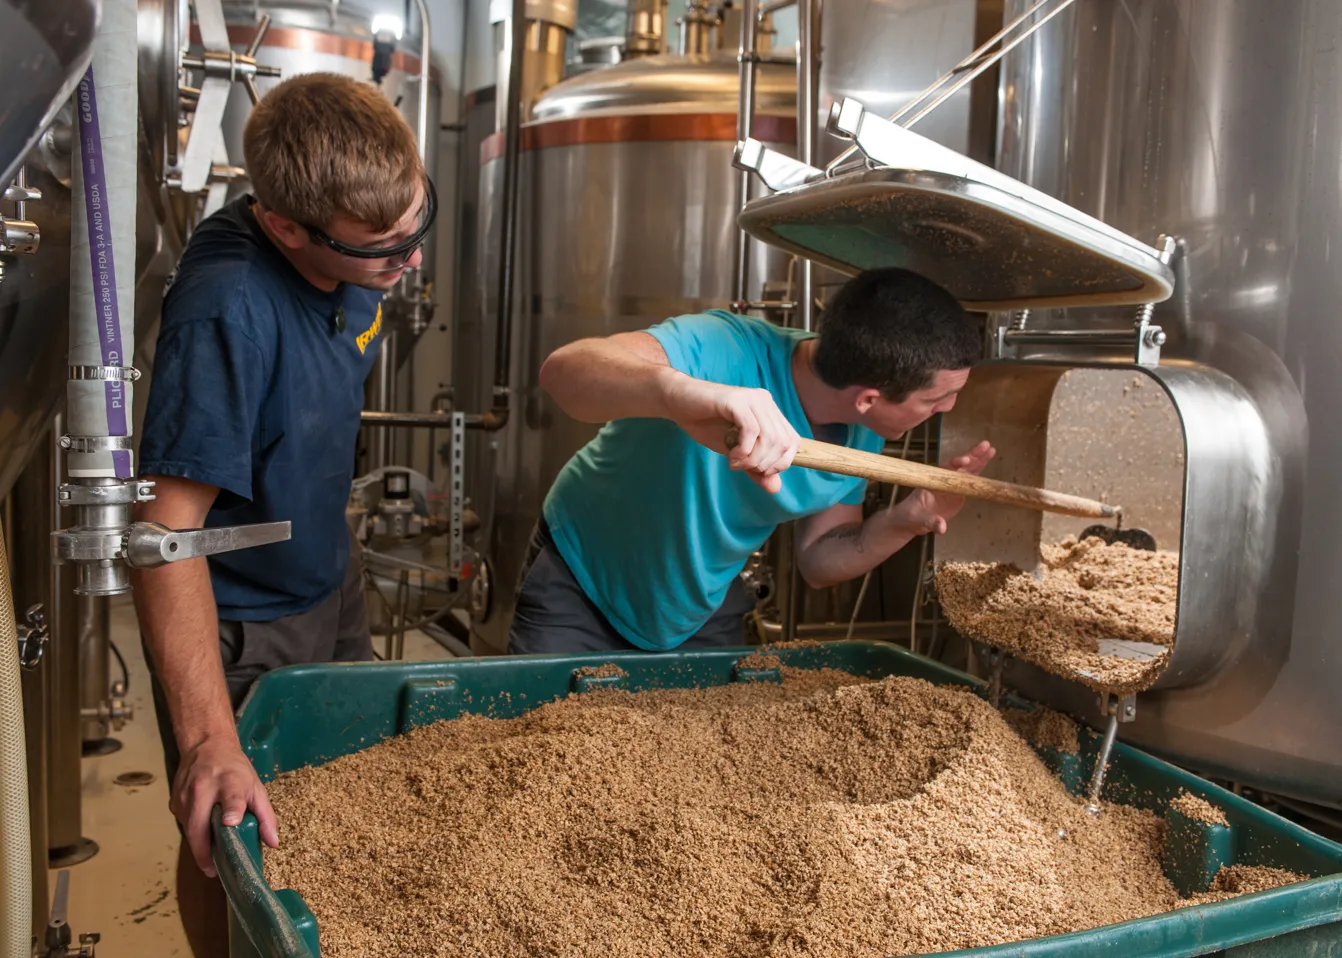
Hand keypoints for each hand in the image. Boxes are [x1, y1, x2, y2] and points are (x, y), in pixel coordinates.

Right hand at [172, 734, 277, 877]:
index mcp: (229, 782)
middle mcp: (203, 788)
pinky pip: (183, 825)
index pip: (230, 797)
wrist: (207, 746)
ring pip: (189, 830)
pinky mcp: (174, 802)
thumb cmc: (235, 768)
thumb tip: (273, 843)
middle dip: (204, 852)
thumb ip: (266, 815)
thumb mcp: (256, 787)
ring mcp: (185, 796)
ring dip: (198, 844)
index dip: (231, 809)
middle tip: (213, 869)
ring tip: (211, 852)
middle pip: (199, 826)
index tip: (231, 822)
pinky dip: (193, 832)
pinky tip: (203, 831)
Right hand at [665, 377, 799, 493]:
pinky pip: (751, 430)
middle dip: (765, 464)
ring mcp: (752, 399)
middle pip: (783, 443)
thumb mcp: (735, 452)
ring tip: (735, 463)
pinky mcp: (736, 400)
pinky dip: (743, 450)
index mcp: (770, 411)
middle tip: (743, 468)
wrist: (677, 402)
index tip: (758, 472)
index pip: (793, 442)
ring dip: (752, 459)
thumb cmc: (706, 424)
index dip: (780, 463)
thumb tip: (775, 488)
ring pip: (769, 438)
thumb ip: (755, 468)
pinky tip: (731, 456)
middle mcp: (765, 402)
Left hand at [890, 440, 995, 534]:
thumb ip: (931, 522)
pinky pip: (970, 479)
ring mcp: (952, 485)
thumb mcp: (919, 520)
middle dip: (972, 455)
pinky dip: (979, 470)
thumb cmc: (911, 517)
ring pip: (967, 469)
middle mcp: (943, 480)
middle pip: (959, 465)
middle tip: (985, 445)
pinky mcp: (958, 492)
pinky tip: (988, 460)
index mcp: (932, 482)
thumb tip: (942, 527)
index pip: (945, 470)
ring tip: (991, 449)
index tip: (965, 460)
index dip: (955, 465)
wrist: (912, 520)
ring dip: (979, 459)